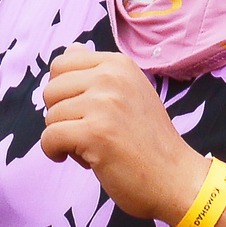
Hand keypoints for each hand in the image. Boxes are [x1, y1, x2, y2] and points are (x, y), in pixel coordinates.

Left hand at [38, 45, 206, 220]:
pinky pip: (49, 138)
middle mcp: (112, 77)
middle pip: (51, 90)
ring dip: (65, 138)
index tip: (85, 111)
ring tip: (96, 147)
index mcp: (119, 64)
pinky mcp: (96, 133)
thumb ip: (98, 72)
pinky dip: (56, 153)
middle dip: (61, 116)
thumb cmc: (147, 140)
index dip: (63, 93)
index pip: (61, 64)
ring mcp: (104, 104)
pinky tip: (82, 160)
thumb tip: (71, 48)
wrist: (176, 178)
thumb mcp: (129, 93)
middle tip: (91, 133)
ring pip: (50, 116)